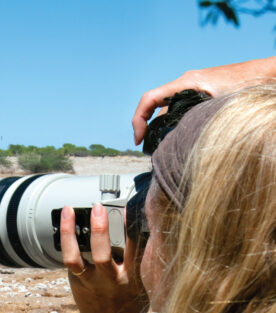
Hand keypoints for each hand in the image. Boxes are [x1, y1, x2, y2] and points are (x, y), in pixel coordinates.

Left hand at [60, 204, 146, 312]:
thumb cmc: (131, 301)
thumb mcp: (147, 283)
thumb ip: (146, 261)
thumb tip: (149, 227)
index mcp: (135, 279)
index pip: (137, 250)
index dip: (136, 228)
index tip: (135, 208)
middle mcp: (112, 280)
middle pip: (104, 255)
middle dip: (101, 230)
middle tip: (100, 208)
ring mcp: (92, 281)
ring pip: (78, 257)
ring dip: (73, 233)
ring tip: (72, 210)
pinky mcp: (78, 280)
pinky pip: (69, 258)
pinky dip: (66, 238)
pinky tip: (66, 219)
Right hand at [132, 57, 275, 144]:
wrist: (267, 73)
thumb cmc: (249, 84)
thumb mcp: (221, 106)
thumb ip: (198, 119)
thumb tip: (181, 141)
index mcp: (186, 83)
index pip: (149, 99)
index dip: (139, 119)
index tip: (139, 139)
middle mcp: (186, 83)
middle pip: (157, 107)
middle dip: (150, 128)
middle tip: (150, 150)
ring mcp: (194, 87)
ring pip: (170, 109)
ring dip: (164, 127)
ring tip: (166, 147)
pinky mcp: (202, 92)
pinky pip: (181, 108)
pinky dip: (176, 123)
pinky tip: (183, 137)